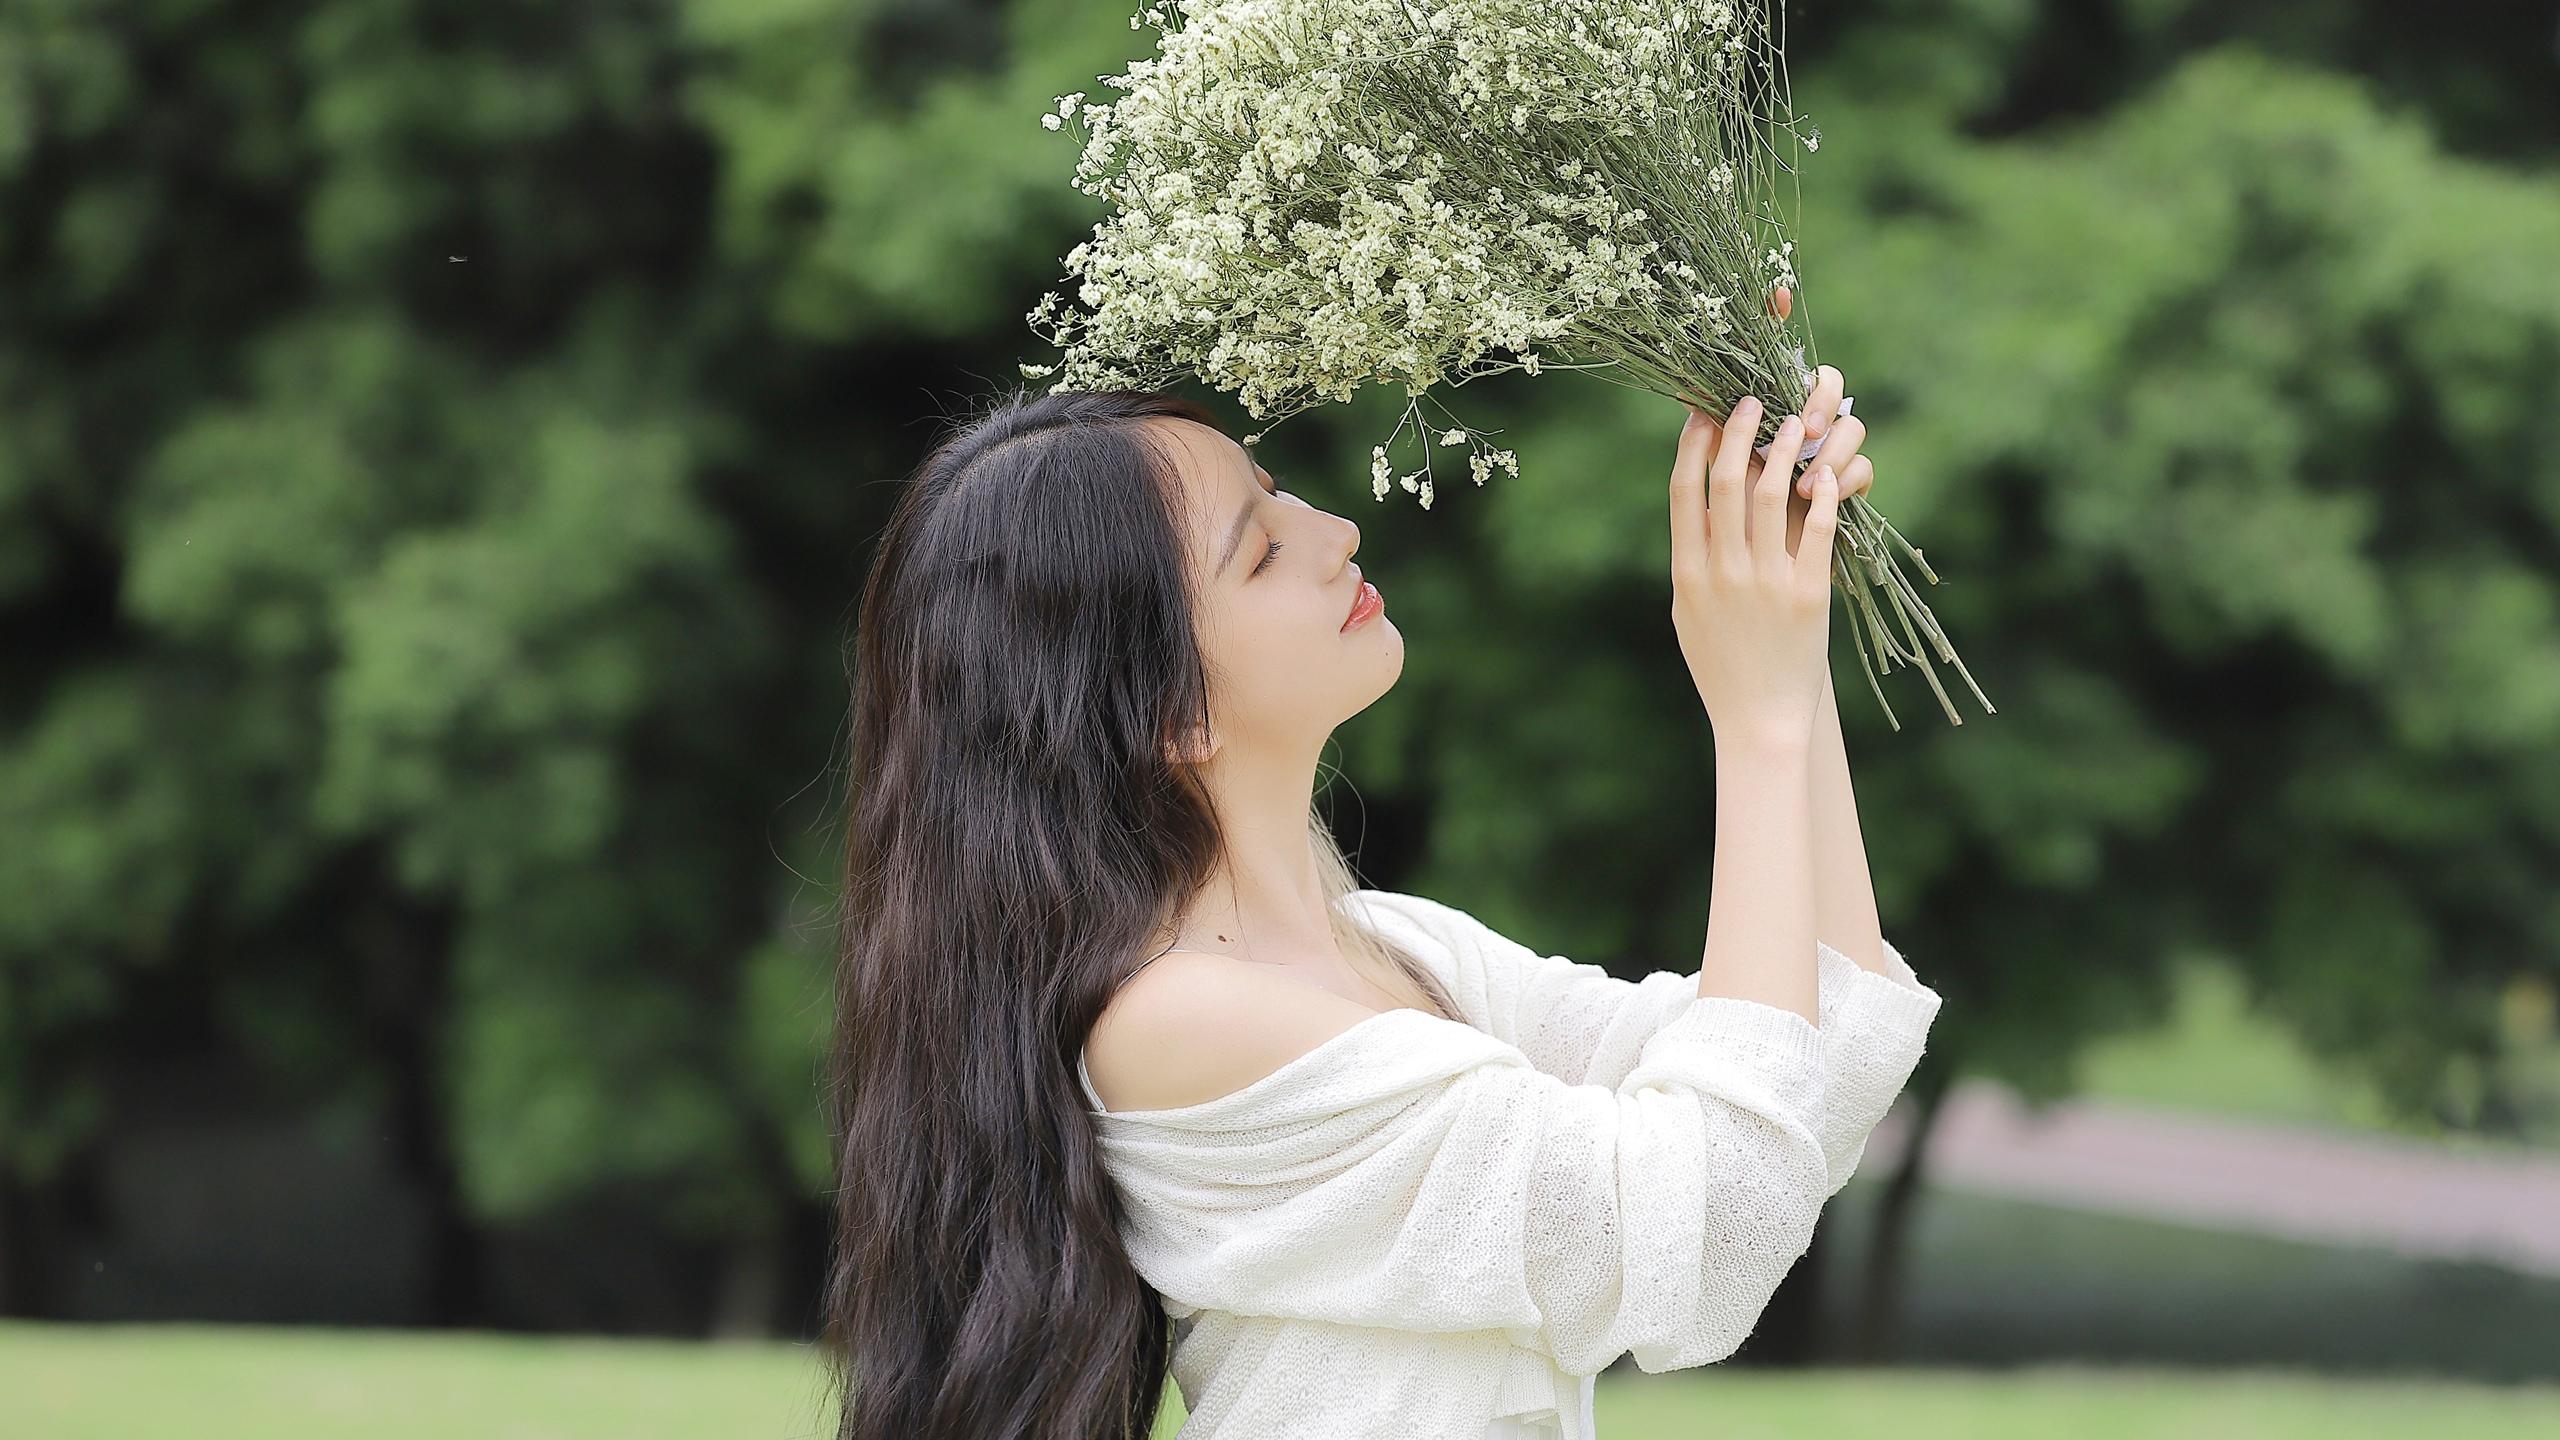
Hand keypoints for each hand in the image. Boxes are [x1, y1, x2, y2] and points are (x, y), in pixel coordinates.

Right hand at [1668, 394, 1846, 751]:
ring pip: (1773, 497)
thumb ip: (1691, 561)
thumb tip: (1697, 508)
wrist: (1759, 720)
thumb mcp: (1690, 613)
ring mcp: (1766, 583)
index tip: (1702, 414)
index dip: (1693, 447)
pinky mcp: (1808, 595)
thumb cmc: (1722, 667)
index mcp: (1687, 575)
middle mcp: (1723, 573)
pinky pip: (1818, 531)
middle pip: (1728, 484)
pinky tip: (1824, 473)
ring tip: (1793, 422)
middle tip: (1750, 401)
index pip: (1685, 493)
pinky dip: (1822, 495)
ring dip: (1783, 451)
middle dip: (1739, 434)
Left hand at [1689, 286, 1875, 556]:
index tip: (1779, 295)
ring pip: (1850, 423)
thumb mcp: (1711, 478)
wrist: (1757, 590)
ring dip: (1831, 445)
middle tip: (1800, 428)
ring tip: (1805, 479)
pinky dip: (1845, 478)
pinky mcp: (1850, 488)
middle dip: (1819, 399)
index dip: (1779, 314)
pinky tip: (1820, 492)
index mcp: (1770, 409)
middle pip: (1829, 382)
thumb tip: (1685, 390)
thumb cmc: (1726, 531)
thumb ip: (1707, 433)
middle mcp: (1804, 421)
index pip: (1781, 352)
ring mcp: (1831, 451)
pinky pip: (1862, 468)